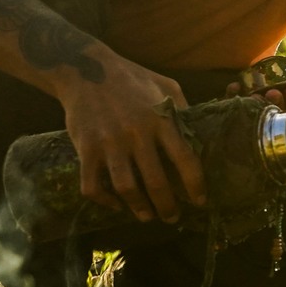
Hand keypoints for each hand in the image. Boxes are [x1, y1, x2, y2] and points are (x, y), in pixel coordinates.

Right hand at [59, 54, 206, 222]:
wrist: (86, 69)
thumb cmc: (132, 78)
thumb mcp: (166, 86)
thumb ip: (183, 110)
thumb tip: (199, 134)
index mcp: (161, 119)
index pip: (185, 160)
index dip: (195, 185)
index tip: (200, 201)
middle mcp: (137, 134)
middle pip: (157, 182)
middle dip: (168, 206)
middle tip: (173, 218)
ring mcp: (110, 143)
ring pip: (127, 189)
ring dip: (139, 209)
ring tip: (147, 216)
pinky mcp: (86, 149)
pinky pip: (93, 186)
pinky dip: (105, 201)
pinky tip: (116, 205)